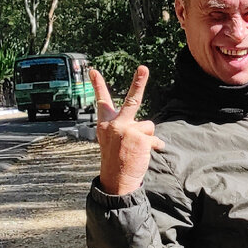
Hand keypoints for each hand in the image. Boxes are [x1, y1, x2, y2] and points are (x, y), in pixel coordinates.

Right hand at [92, 65, 164, 194]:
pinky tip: (145, 154)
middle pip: (131, 100)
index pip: (101, 101)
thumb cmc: (116, 160)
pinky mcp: (140, 138)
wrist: (116, 180)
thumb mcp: (113, 141)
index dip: (97, 85)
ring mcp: (127, 130)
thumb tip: (146, 125)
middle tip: (143, 68)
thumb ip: (125, 127)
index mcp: (105, 124)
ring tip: (137, 149)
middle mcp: (115, 124)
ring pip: (148, 125)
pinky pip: (154, 137)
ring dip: (147, 137)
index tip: (93, 70)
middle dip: (139, 82)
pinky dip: (154, 145)